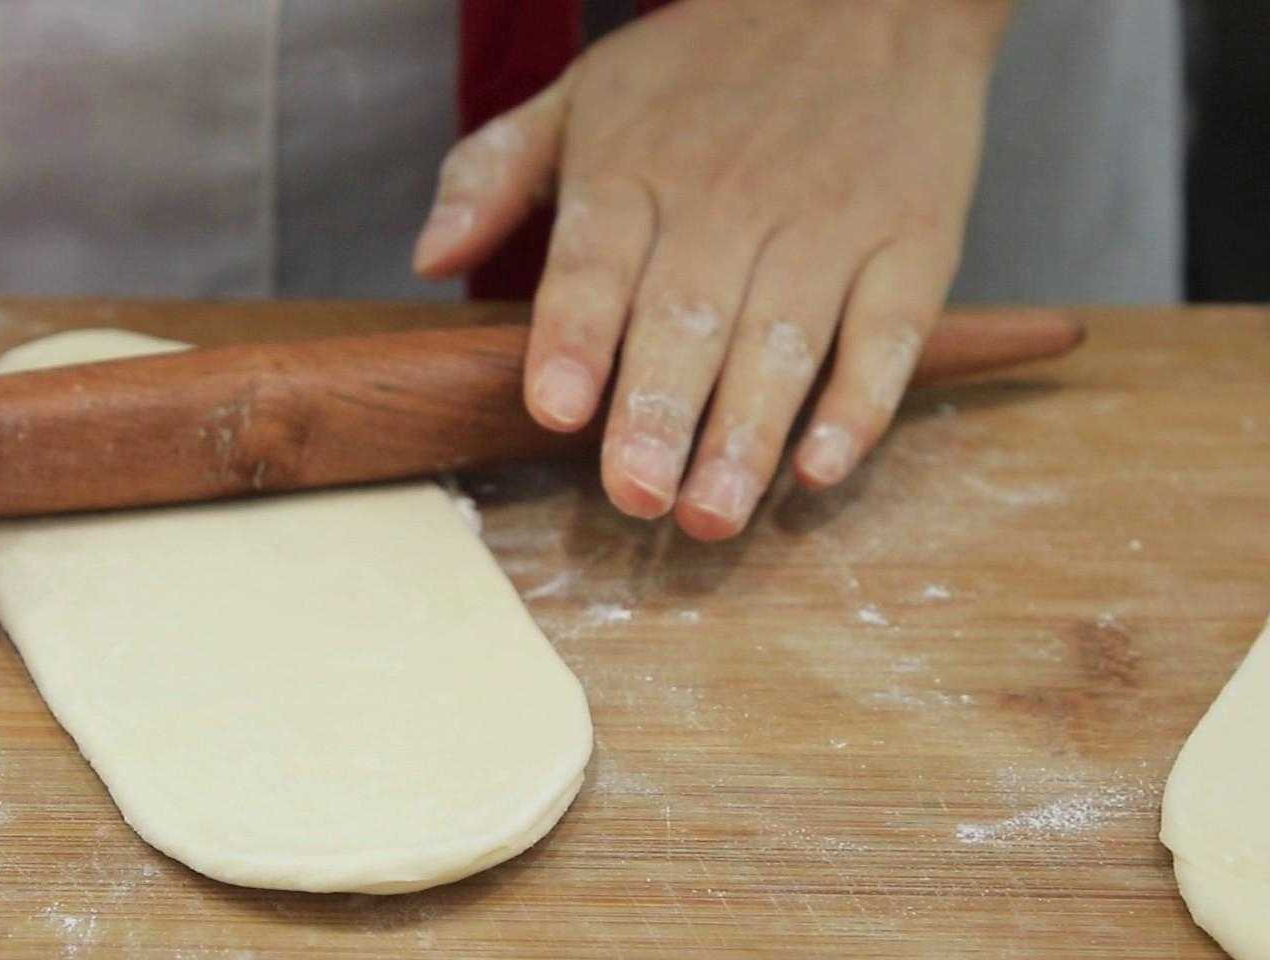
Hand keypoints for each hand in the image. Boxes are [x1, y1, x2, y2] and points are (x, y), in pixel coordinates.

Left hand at [415, 0, 1011, 539]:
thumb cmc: (706, 66)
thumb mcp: (583, 95)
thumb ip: (493, 173)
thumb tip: (428, 254)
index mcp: (636, 171)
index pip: (595, 262)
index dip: (576, 336)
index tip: (557, 408)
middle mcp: (730, 202)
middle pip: (687, 318)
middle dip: (658, 413)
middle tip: (635, 496)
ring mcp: (827, 224)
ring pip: (782, 341)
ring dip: (746, 434)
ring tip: (712, 513)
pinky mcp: (910, 243)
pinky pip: (887, 335)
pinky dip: (861, 405)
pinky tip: (821, 467)